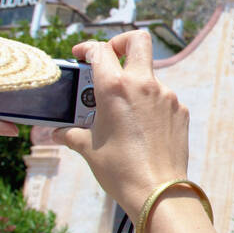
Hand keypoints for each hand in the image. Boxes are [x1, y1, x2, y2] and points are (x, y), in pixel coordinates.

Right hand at [49, 30, 190, 217]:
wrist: (157, 192)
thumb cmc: (119, 170)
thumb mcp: (88, 147)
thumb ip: (70, 132)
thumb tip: (54, 132)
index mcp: (115, 87)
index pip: (100, 50)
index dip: (87, 48)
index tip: (81, 55)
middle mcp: (144, 84)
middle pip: (137, 40)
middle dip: (121, 42)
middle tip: (111, 56)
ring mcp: (166, 96)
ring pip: (149, 74)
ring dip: (134, 83)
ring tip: (121, 111)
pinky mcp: (179, 110)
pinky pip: (162, 98)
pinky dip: (149, 105)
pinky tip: (140, 127)